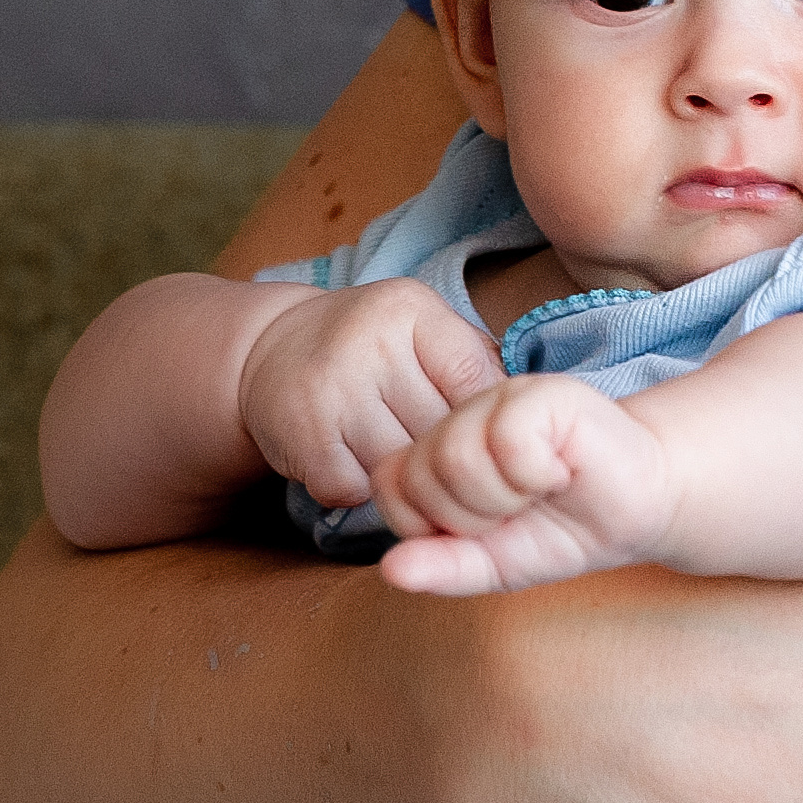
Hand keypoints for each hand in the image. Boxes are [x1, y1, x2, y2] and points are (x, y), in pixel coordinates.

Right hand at [238, 278, 503, 506]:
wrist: (269, 348)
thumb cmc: (369, 345)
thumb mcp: (421, 328)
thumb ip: (474, 361)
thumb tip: (533, 413)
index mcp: (409, 311)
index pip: (476, 382)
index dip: (486, 424)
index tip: (488, 442)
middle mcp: (368, 344)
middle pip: (441, 433)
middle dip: (446, 455)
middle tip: (441, 458)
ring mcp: (331, 390)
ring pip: (402, 468)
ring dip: (406, 478)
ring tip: (396, 458)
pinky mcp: (302, 436)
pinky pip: (356, 490)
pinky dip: (360, 491)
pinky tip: (354, 464)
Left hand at [376, 375, 675, 593]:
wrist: (641, 506)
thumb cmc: (567, 528)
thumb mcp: (496, 564)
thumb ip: (442, 566)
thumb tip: (391, 571)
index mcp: (441, 448)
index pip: (388, 484)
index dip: (432, 523)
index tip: (485, 525)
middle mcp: (463, 415)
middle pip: (420, 475)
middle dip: (474, 515)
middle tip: (521, 507)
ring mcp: (500, 398)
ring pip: (457, 457)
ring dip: (507, 496)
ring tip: (540, 487)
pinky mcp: (541, 392)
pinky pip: (508, 441)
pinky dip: (538, 472)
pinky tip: (562, 468)